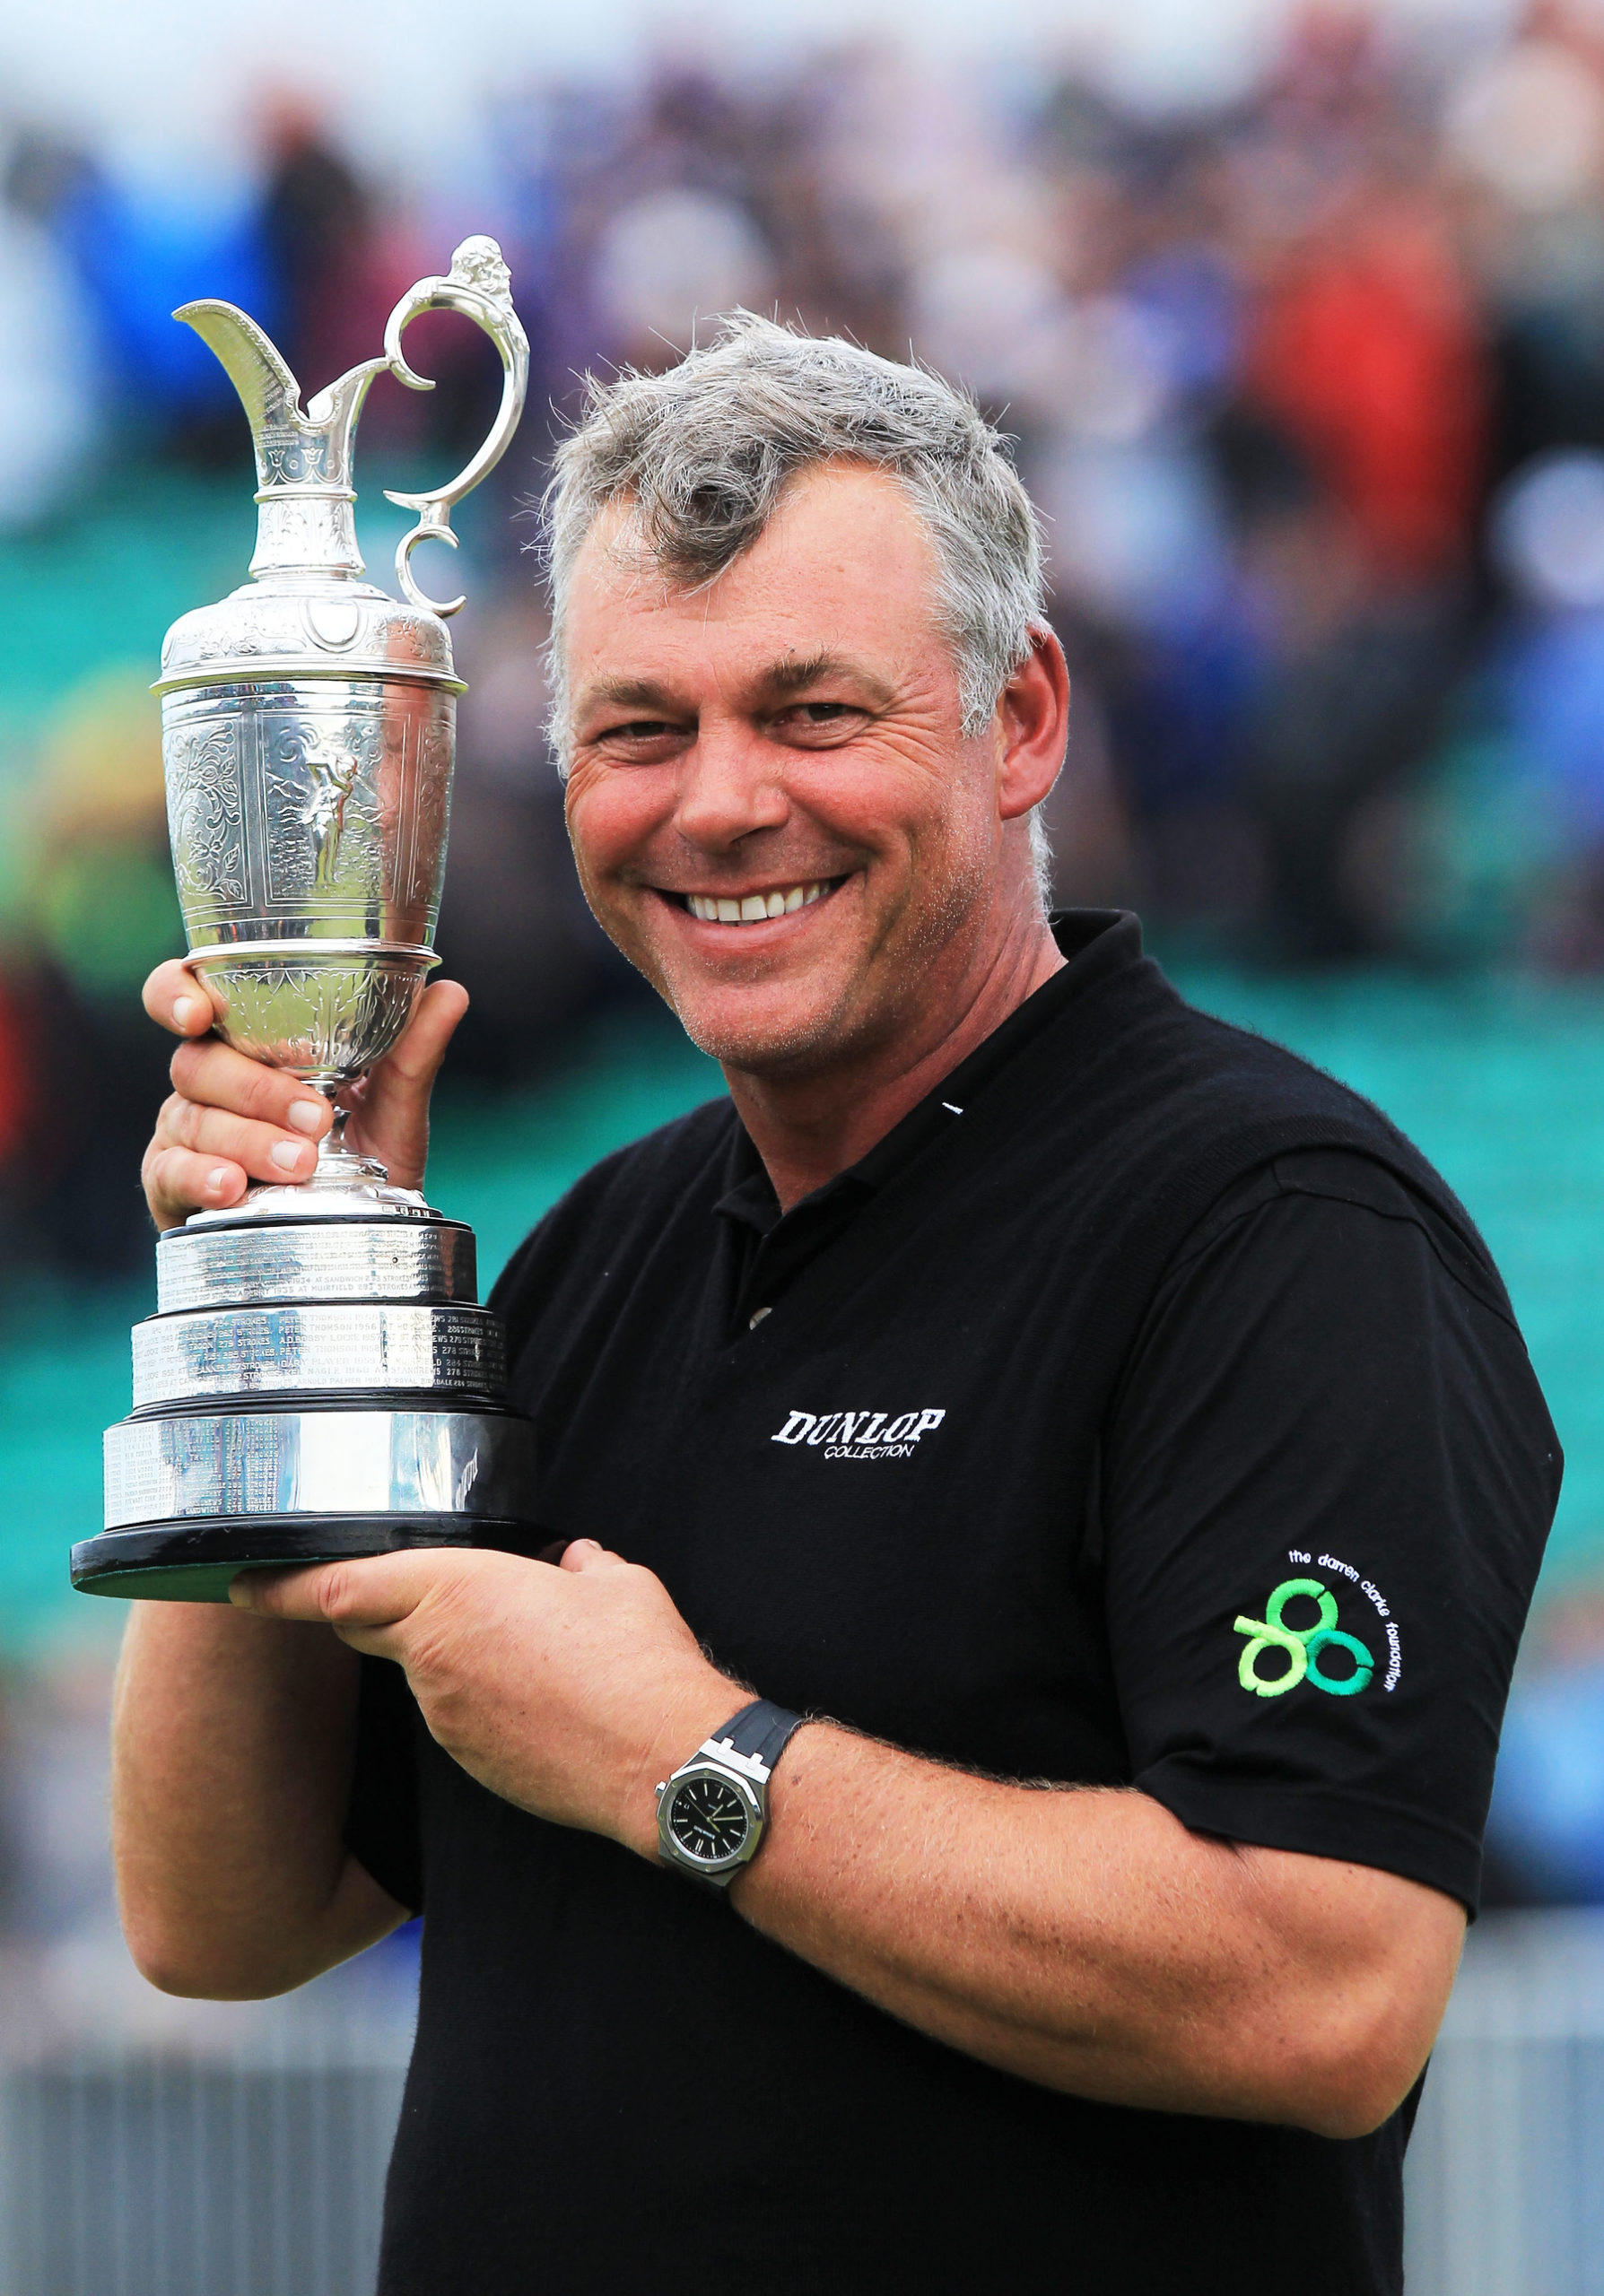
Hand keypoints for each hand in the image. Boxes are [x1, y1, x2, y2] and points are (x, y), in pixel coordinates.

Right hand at [138, 959, 468, 1231]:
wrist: (356, 1239)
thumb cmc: (360, 1159)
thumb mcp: (394, 1108)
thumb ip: (413, 1052)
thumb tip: (449, 993)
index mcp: (249, 1042)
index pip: (189, 995)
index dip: (176, 995)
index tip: (198, 1013)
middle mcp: (208, 1080)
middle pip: (197, 1063)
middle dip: (256, 1090)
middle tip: (315, 1119)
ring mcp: (186, 1131)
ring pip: (193, 1119)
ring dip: (248, 1140)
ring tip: (298, 1164)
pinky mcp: (173, 1184)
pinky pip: (170, 1174)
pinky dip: (202, 1178)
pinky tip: (232, 1187)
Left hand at [229, 1542, 740, 1855]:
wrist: (661, 1762)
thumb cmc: (636, 1662)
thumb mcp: (615, 1584)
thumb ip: (580, 1564)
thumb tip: (574, 1561)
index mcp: (456, 1593)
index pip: (339, 1587)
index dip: (283, 1585)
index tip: (244, 1582)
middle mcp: (433, 1657)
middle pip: (363, 1627)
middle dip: (361, 1608)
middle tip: (379, 1590)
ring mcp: (446, 1719)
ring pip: (416, 1673)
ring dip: (441, 1655)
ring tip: (513, 1648)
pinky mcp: (471, 1764)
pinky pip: (452, 1716)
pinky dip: (473, 1699)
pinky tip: (529, 1697)